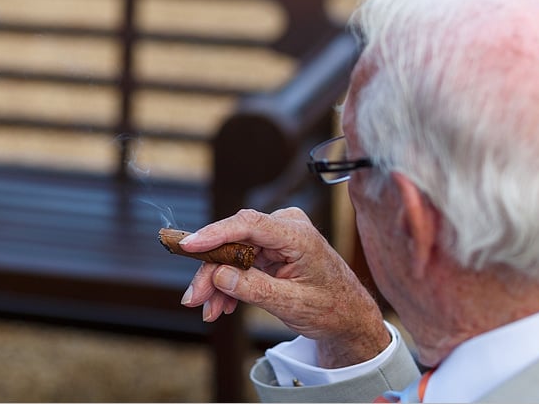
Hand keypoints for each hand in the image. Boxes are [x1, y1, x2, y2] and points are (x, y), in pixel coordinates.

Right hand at [179, 208, 389, 367]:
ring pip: (232, 253)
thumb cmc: (331, 308)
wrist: (348, 315)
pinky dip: (229, 283)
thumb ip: (255, 289)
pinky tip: (222, 305)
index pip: (249, 224)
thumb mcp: (292, 304)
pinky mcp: (269, 248)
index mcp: (297, 234)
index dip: (215, 233)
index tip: (189, 245)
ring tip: (209, 311)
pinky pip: (239, 260)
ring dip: (217, 282)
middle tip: (194, 298)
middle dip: (211, 271)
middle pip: (234, 241)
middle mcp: (284, 226)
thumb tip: (218, 275)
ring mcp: (276, 236)